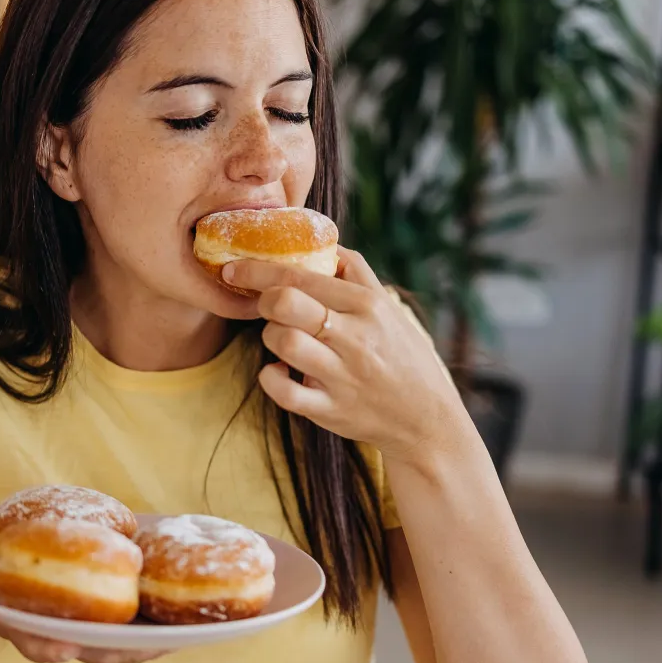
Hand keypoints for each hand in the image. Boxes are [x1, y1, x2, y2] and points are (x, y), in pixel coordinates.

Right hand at [0, 526, 167, 662]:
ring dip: (147, 645)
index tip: (59, 645)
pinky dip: (160, 629)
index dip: (46, 646)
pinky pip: (136, 632)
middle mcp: (51, 634)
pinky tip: (188, 620)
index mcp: (14, 623)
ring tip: (177, 634)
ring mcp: (81, 631)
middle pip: (85, 651)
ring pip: (118, 647)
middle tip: (138, 643)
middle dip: (112, 650)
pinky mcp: (106, 620)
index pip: (31, 640)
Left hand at [222, 247, 466, 461]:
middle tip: (264, 305)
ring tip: (281, 338)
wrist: (426, 418)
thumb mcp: (388, 307)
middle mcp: (355, 338)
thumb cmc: (402, 355)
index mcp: (367, 305)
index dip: (258, 269)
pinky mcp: (330, 410)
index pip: (301, 275)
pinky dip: (271, 378)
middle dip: (262, 299)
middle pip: (286, 303)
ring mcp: (341, 376)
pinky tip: (279, 371)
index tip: (235, 268)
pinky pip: (284, 391)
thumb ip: (356, 272)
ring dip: (269, 336)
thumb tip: (323, 244)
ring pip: (282, 342)